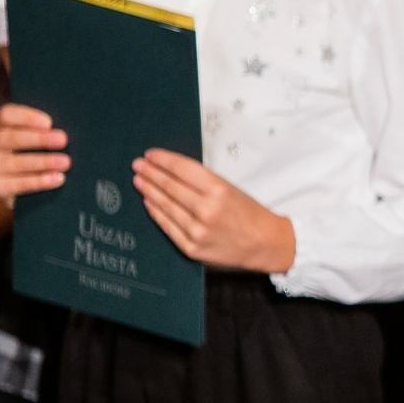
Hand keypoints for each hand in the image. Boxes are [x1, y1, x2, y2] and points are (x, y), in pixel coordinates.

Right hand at [0, 103, 69, 204]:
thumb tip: (65, 131)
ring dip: (43, 162)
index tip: (48, 122)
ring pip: (15, 163)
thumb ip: (38, 130)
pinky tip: (58, 178)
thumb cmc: (20, 150)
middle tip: (62, 140)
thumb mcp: (22, 136)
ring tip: (66, 162)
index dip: (26, 118)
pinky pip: (16, 185)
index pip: (7, 115)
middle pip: (12, 138)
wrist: (3, 178)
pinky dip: (38, 182)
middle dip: (38, 139)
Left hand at [131, 148, 294, 271]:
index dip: (163, 160)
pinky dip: (156, 213)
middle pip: (170, 186)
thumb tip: (172, 171)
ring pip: (165, 206)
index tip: (151, 155)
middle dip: (151, 173)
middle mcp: (207, 210)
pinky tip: (149, 203)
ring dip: (149, 191)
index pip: (182, 169)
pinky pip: (167, 227)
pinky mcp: (192, 247)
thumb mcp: (232, 189)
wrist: (265, 243)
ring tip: (140, 181)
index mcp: (219, 190)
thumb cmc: (250, 214)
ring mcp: (197, 230)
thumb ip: (203, 181)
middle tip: (138, 165)